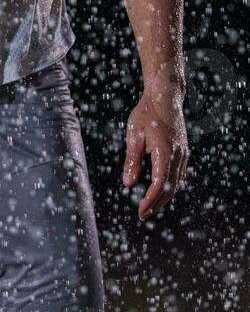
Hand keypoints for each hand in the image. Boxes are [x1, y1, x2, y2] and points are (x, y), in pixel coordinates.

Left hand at [122, 82, 188, 220]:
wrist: (165, 97)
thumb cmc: (146, 113)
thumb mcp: (134, 135)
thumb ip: (132, 161)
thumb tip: (128, 183)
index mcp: (165, 153)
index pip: (159, 184)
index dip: (150, 200)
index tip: (140, 211)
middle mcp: (178, 156)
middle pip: (170, 188)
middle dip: (157, 203)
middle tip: (143, 215)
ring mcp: (183, 154)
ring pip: (176, 183)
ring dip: (164, 197)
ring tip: (150, 206)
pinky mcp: (183, 151)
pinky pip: (178, 174)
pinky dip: (170, 186)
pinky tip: (160, 190)